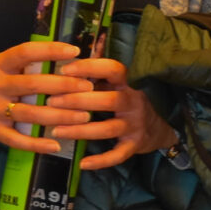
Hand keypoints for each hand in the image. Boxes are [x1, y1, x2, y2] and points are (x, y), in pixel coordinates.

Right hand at [0, 41, 93, 154]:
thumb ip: (22, 63)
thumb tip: (61, 57)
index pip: (25, 52)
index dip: (50, 51)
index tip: (74, 52)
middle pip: (33, 85)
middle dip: (64, 86)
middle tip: (88, 87)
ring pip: (31, 114)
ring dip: (60, 116)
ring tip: (84, 115)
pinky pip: (18, 140)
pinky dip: (38, 144)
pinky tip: (57, 145)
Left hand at [42, 56, 174, 170]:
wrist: (160, 128)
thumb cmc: (129, 100)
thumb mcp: (120, 82)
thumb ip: (100, 70)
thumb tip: (77, 46)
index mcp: (127, 82)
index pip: (111, 69)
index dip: (89, 67)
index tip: (64, 69)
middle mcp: (133, 102)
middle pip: (107, 100)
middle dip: (77, 101)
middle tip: (51, 102)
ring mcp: (135, 125)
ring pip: (107, 129)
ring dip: (80, 130)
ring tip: (56, 131)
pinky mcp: (134, 146)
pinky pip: (117, 155)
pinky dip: (100, 161)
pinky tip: (82, 164)